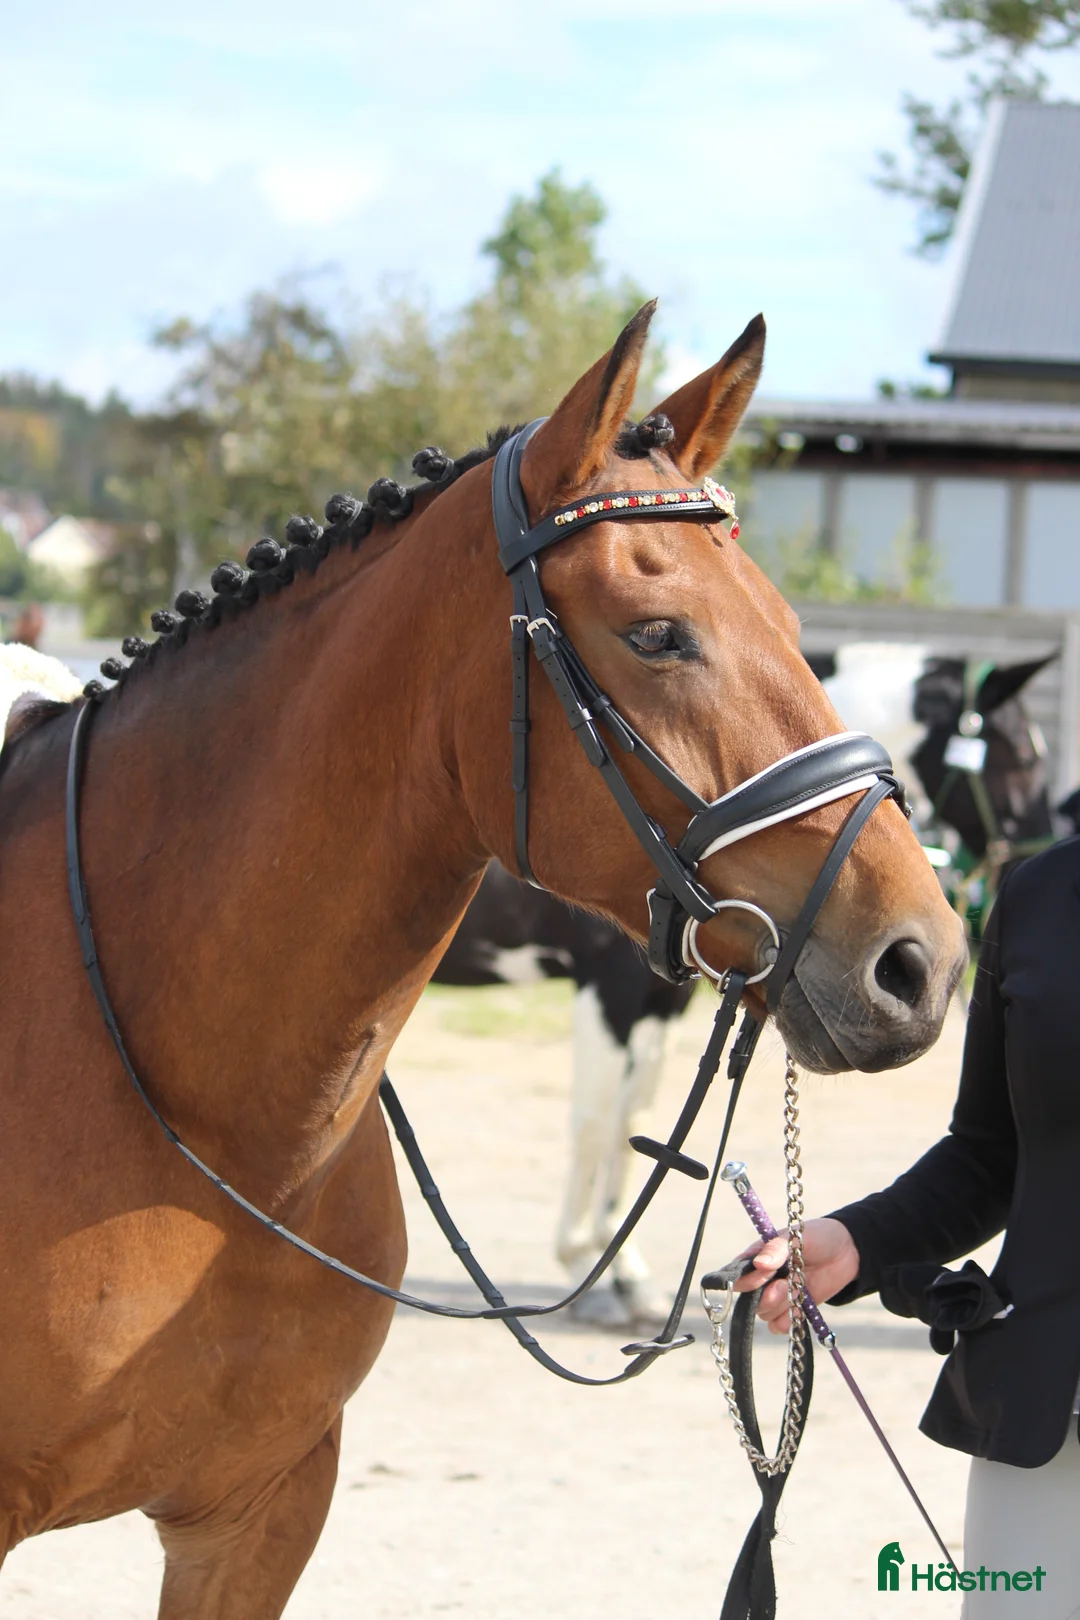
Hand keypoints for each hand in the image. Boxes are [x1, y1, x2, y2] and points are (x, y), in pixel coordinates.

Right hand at [732, 1217, 859, 1333]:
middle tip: (784, 1286)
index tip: (764, 1275)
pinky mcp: (792, 1309)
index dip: (746, 1280)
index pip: (739, 1274)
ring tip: (798, 1291)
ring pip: (765, 1314)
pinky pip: (779, 1325)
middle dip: (767, 1296)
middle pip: (750, 1300)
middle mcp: (763, 1278)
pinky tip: (800, 1308)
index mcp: (758, 1256)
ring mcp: (777, 1295)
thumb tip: (759, 1264)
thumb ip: (777, 1249)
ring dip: (781, 1307)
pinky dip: (788, 1321)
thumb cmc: (817, 1237)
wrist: (847, 1252)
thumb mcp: (797, 1237)